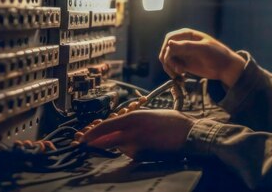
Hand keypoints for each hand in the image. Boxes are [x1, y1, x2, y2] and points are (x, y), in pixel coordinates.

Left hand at [79, 110, 194, 157]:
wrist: (189, 135)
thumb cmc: (172, 121)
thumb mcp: (149, 115)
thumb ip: (133, 120)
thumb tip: (120, 127)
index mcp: (134, 118)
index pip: (106, 126)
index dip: (92, 133)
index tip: (82, 137)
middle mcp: (132, 132)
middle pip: (107, 139)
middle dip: (96, 142)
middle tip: (86, 144)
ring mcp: (137, 146)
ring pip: (119, 146)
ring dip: (119, 144)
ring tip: (137, 137)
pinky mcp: (143, 156)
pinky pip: (130, 152)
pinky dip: (131, 149)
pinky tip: (144, 143)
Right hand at [159, 28, 245, 87]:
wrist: (225, 68)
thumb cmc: (217, 54)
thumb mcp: (203, 49)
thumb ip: (186, 46)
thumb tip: (169, 43)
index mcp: (187, 34)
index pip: (170, 38)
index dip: (166, 48)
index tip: (169, 59)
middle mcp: (183, 43)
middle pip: (166, 50)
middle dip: (168, 60)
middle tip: (176, 70)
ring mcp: (183, 54)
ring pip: (167, 59)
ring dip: (170, 67)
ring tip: (180, 74)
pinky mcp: (184, 64)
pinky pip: (172, 67)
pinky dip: (173, 72)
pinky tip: (181, 76)